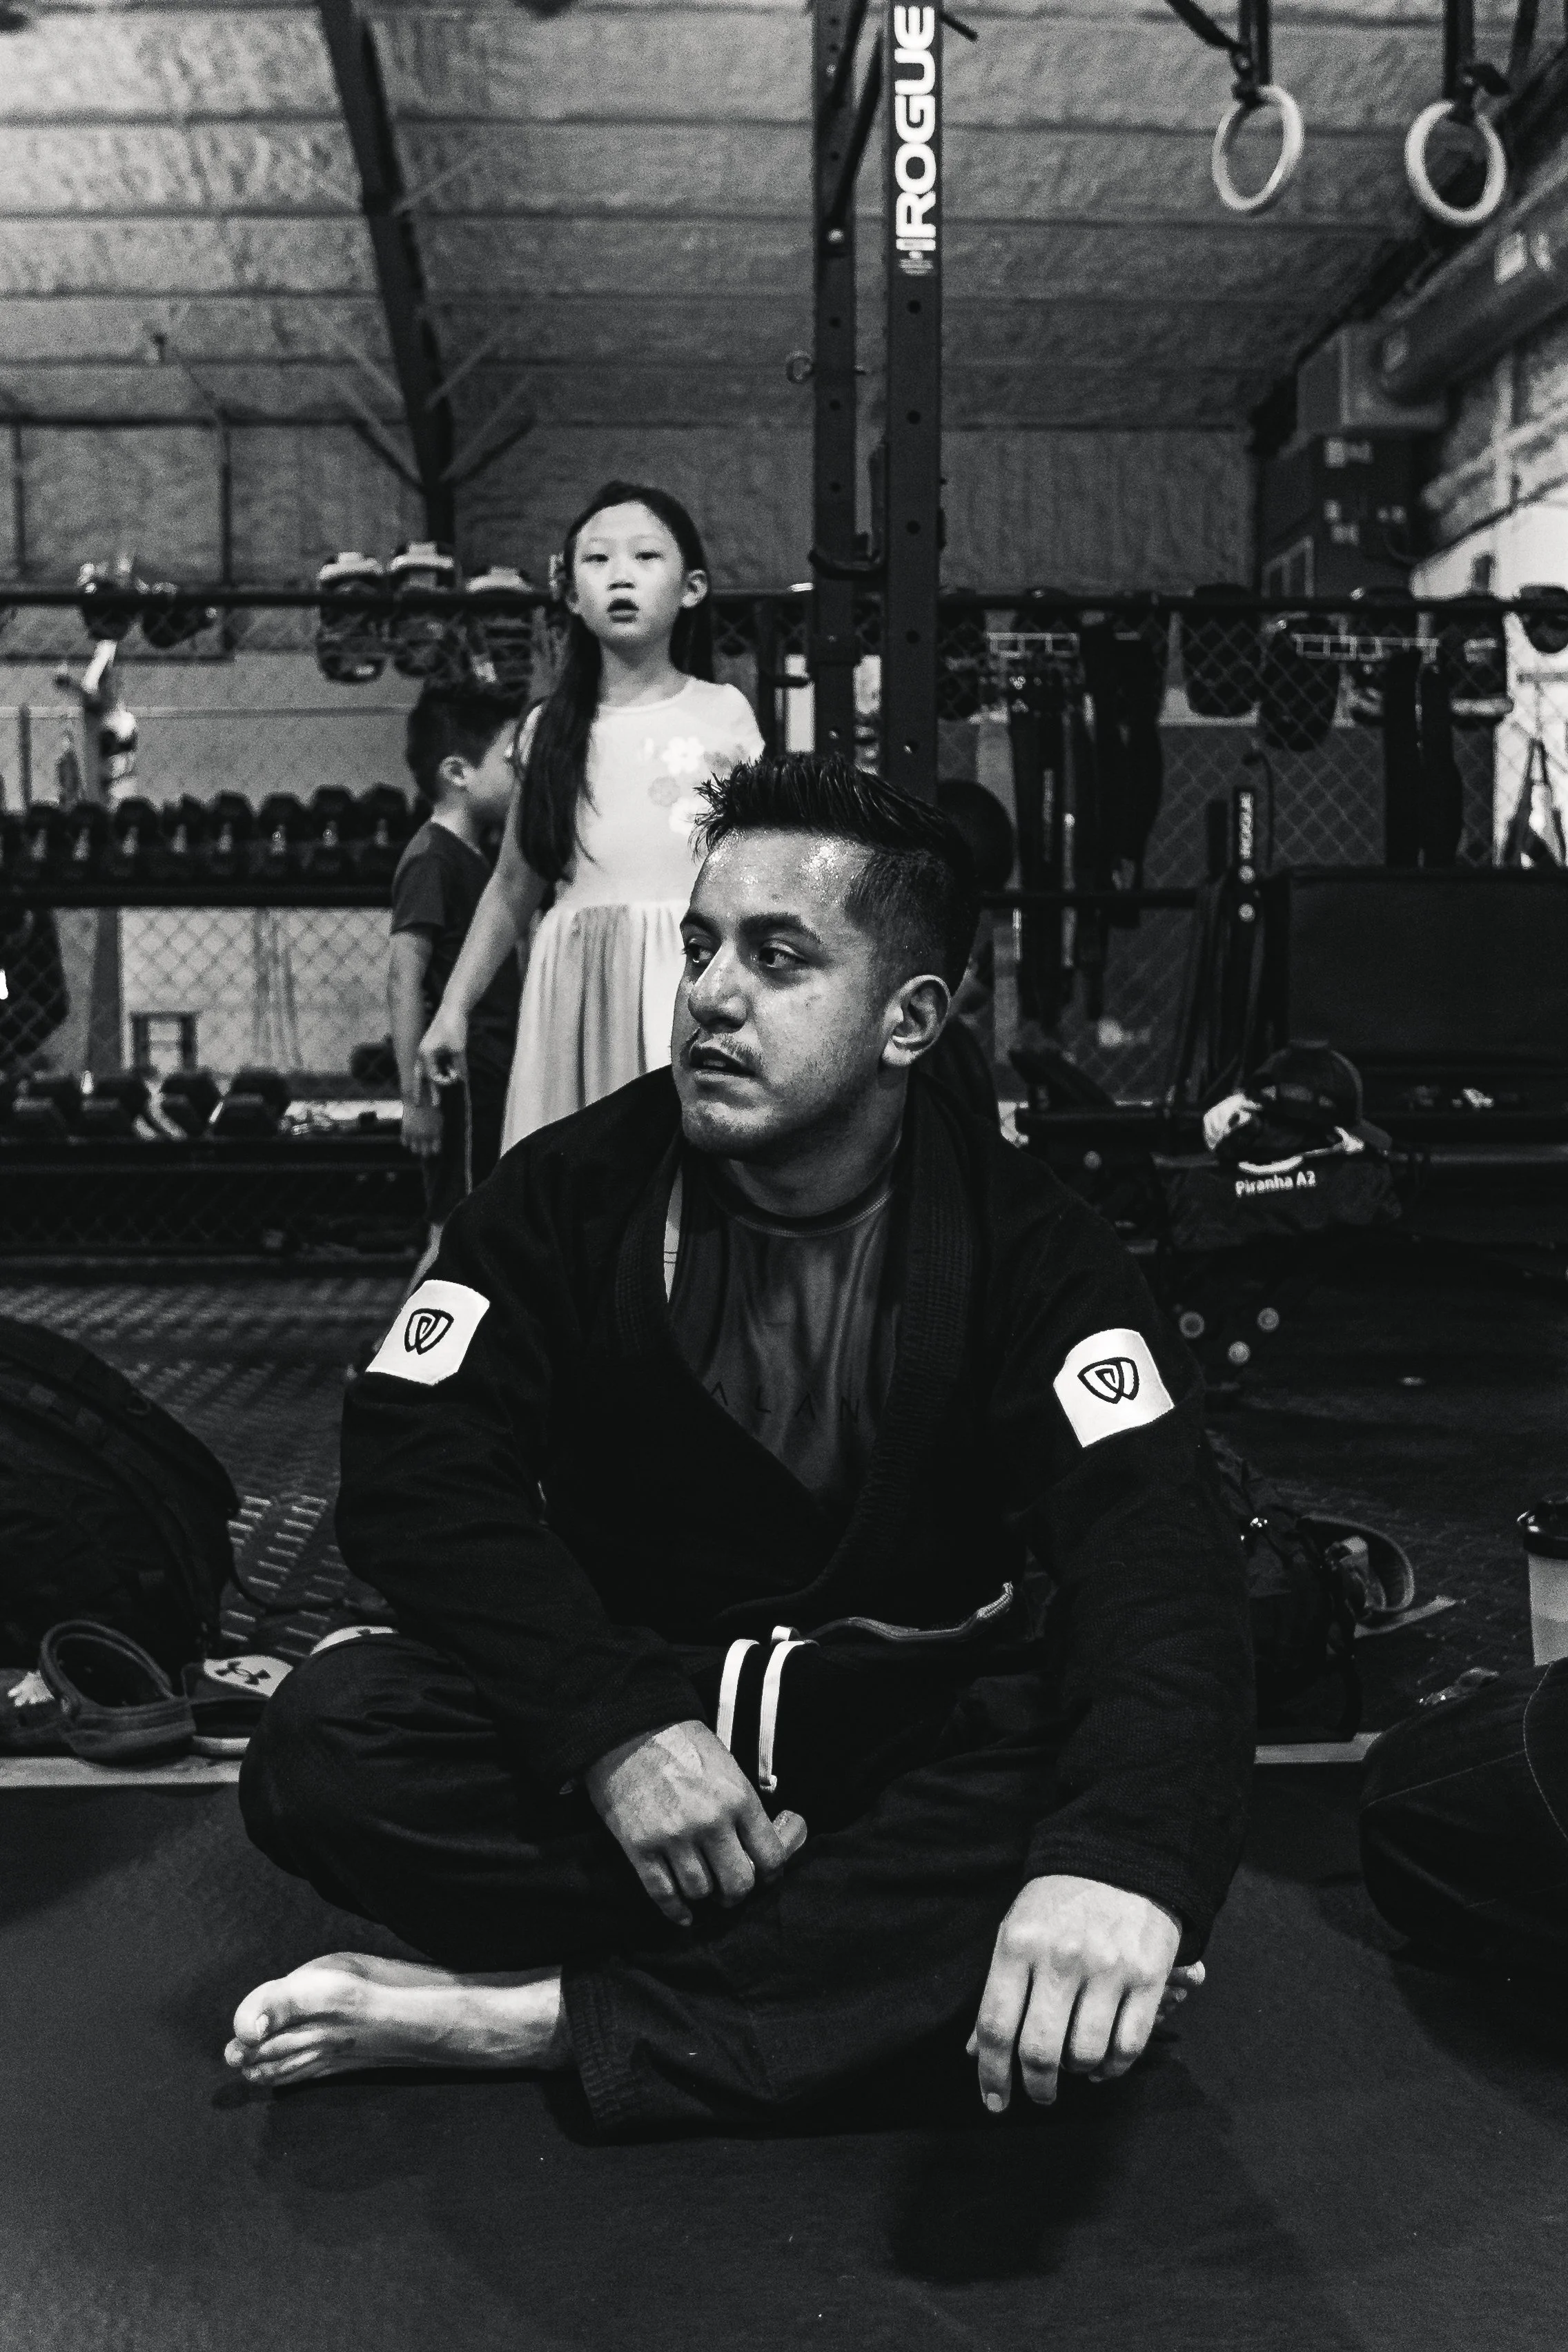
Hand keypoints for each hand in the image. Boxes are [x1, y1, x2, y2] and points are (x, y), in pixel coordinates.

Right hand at [400, 1096, 443, 1157]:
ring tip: (416, 1144)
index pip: (435, 1150)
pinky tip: (409, 1137)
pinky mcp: (405, 1130)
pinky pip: (405, 1143)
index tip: (432, 1147)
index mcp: (436, 1133)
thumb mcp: (439, 1120)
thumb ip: (437, 1132)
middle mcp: (425, 1136)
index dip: (434, 1149)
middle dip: (425, 1151)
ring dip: (415, 1147)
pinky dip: (407, 1142)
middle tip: (424, 1148)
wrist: (419, 1098)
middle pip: (425, 1153)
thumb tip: (435, 1142)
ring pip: (414, 1150)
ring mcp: (415, 1134)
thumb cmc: (430, 1109)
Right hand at [416, 1004, 468, 1096]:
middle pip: (419, 1077)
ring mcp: (426, 1050)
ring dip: (428, 1084)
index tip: (456, 1077)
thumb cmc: (454, 1027)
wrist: (453, 1008)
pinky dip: (434, 1073)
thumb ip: (459, 1067)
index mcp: (426, 1054)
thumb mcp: (458, 1049)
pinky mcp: (432, 1047)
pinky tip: (440, 1078)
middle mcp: (422, 1054)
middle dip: (419, 1091)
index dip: (446, 1081)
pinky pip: (430, 1065)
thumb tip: (462, 1080)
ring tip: (432, 1099)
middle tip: (417, 1105)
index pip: (434, 1077)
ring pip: (423, 1071)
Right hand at [584, 1719, 806, 1925]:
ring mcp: (674, 1836)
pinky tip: (683, 1914)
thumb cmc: (681, 1742)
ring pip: (701, 1891)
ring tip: (702, 1887)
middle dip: (737, 1891)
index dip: (771, 1873)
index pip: (771, 1857)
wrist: (628, 1728)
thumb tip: (763, 1841)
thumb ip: (743, 1806)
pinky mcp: (640, 1847)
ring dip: (704, 1895)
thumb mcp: (727, 1765)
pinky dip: (675, 1910)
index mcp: (738, 1797)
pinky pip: (663, 1893)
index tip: (764, 1874)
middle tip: (730, 1887)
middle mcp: (710, 1821)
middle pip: (739, 1884)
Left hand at [966, 1875, 1182, 2111]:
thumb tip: (975, 2051)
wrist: (1121, 1855)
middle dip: (1037, 2086)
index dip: (992, 2075)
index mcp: (1018, 1944)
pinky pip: (1128, 2045)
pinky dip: (1113, 2067)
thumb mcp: (1016, 1929)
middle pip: (1040, 2050)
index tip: (995, 2103)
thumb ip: (998, 1990)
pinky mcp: (1148, 1975)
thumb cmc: (1060, 1900)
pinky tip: (1103, 2062)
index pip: (996, 2026)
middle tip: (1040, 2094)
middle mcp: (1061, 1957)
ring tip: (1075, 2064)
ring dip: (1077, 2072)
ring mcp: (1107, 1967)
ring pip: (1086, 2054)